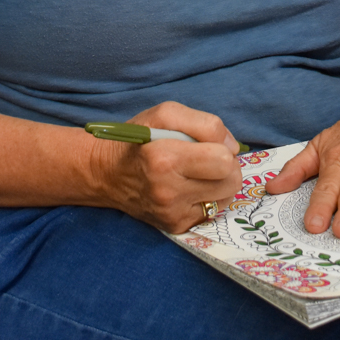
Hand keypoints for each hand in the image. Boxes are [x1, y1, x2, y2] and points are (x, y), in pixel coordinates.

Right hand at [88, 101, 241, 233]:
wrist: (106, 174)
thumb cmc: (139, 139)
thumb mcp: (166, 113)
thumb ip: (205, 123)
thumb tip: (233, 147)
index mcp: (165, 158)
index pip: (223, 158)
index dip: (223, 145)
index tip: (209, 142)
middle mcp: (168, 191)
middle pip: (231, 181)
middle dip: (227, 165)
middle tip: (210, 157)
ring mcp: (172, 213)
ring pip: (227, 197)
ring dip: (220, 182)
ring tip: (200, 172)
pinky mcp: (175, 226)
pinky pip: (212, 211)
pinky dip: (208, 197)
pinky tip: (190, 187)